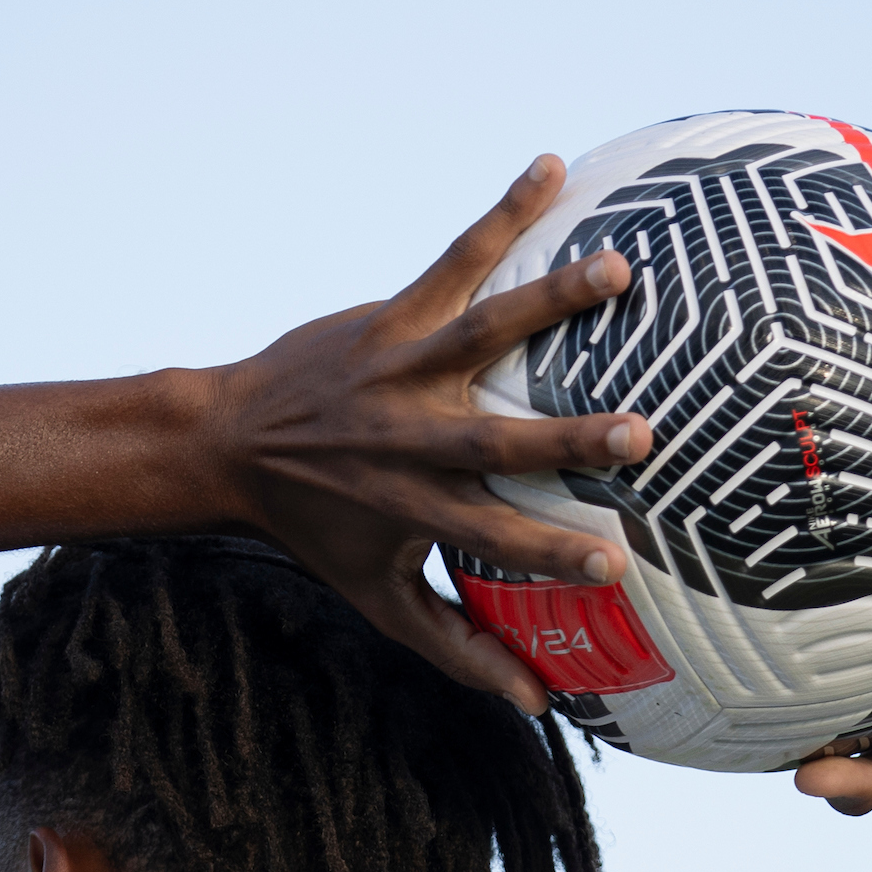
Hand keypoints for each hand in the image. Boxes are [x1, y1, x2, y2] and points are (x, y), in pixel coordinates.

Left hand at [209, 157, 653, 712]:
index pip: (495, 537)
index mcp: (418, 509)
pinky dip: (502, 212)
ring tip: (618, 271)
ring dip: (551, 300)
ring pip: (484, 333)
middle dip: (566, 437)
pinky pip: (454, 258)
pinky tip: (552, 167)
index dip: (552, 553)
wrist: (231, 445)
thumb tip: (535, 704)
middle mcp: (414, 440)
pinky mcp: (391, 316)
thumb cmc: (318, 531)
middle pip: (498, 442)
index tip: (616, 564)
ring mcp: (403, 371)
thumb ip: (457, 650)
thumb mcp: (379, 600)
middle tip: (641, 433)